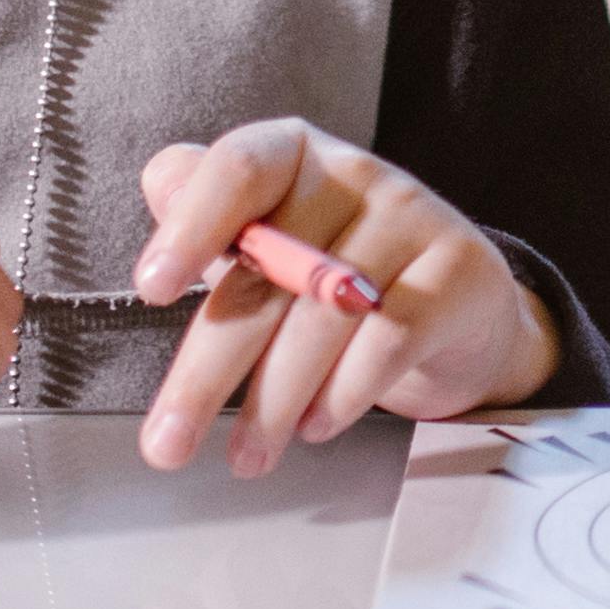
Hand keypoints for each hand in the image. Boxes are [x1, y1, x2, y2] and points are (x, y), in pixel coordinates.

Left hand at [129, 117, 559, 476]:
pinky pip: (388, 341)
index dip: (190, 227)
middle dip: (208, 368)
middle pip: (269, 270)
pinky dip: (341, 396)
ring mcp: (413, 216)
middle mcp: (353, 172)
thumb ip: (202, 216)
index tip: (152, 290)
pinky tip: (316, 425)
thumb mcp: (264, 242)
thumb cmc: (334, 274)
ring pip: (323, 317)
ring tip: (249, 455)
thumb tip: (160, 184)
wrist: (455, 307)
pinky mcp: (458, 272)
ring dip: (273, 403)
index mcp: (291, 154)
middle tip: (168, 443)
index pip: (237, 170)